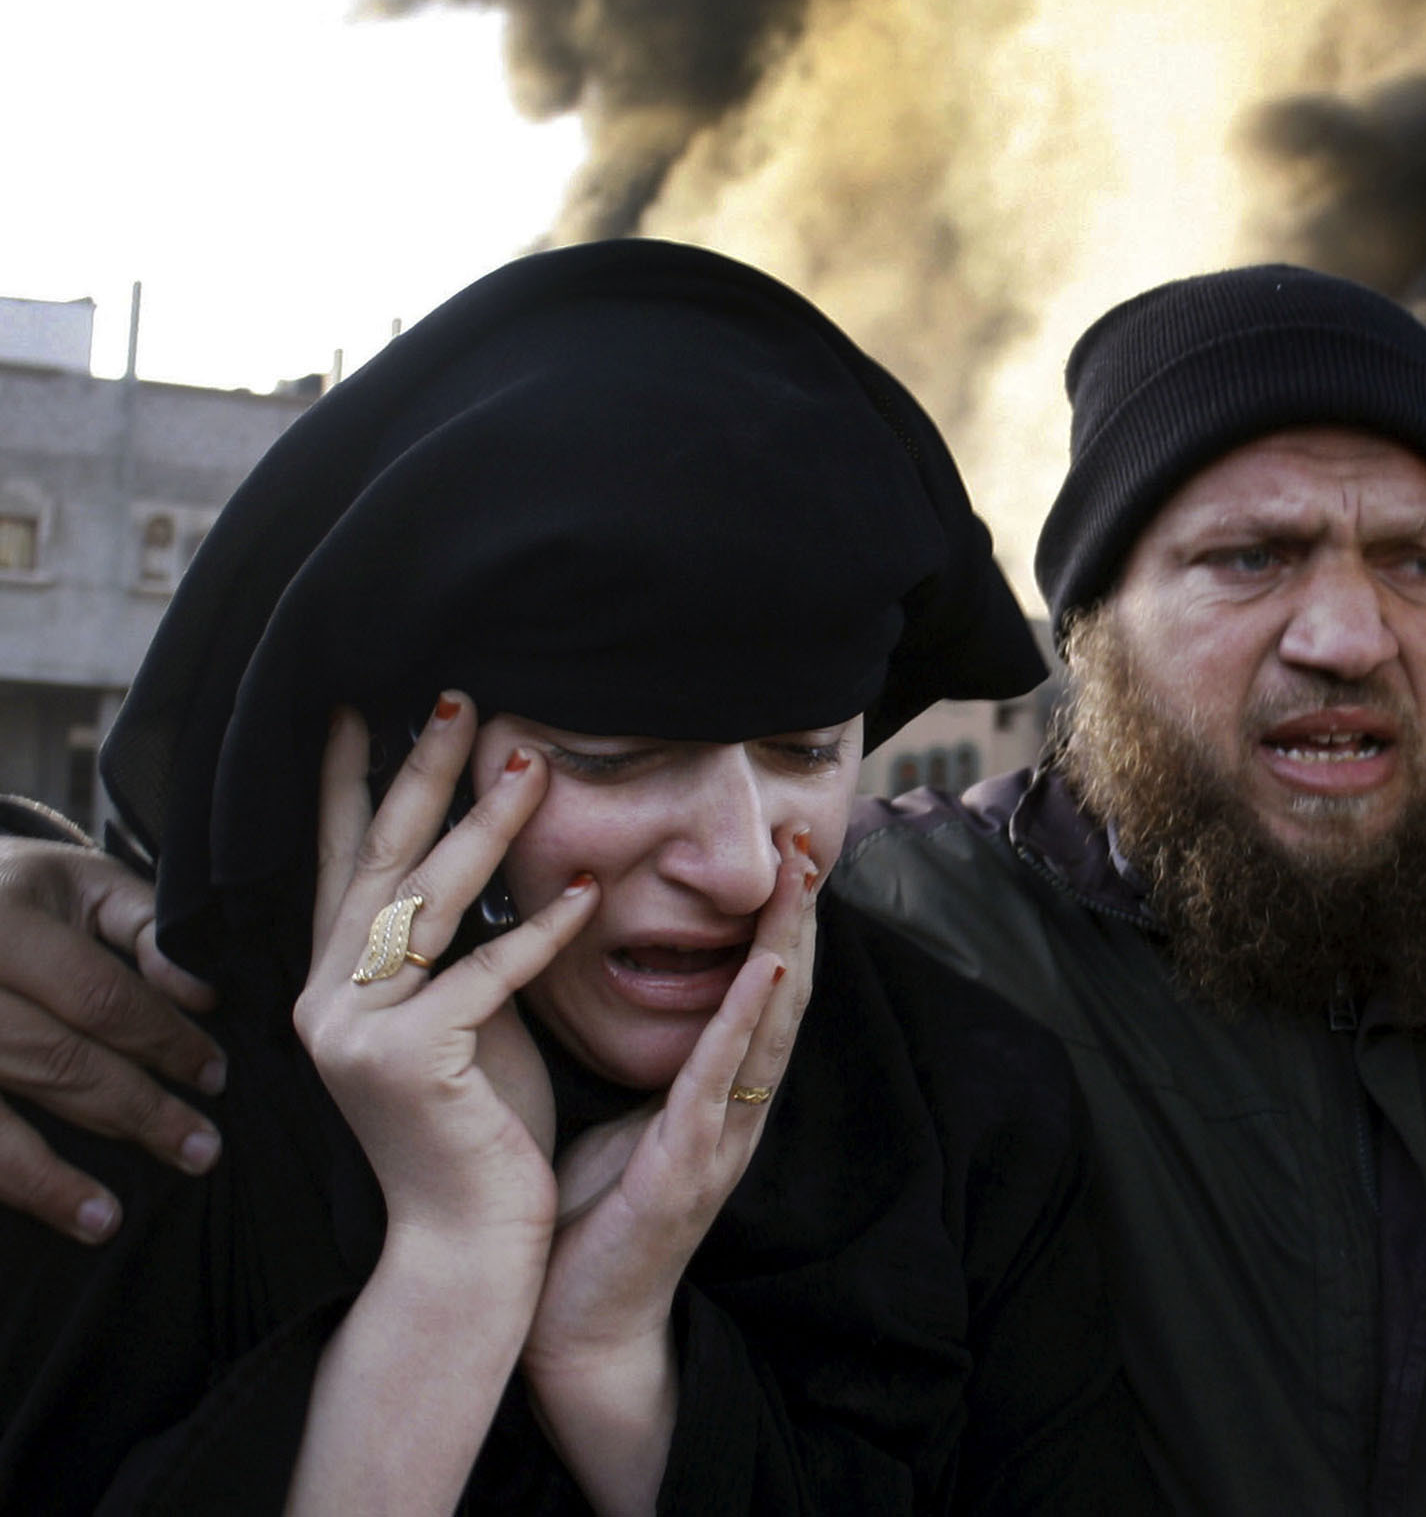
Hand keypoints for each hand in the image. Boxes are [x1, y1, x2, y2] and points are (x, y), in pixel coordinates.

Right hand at [0, 835, 224, 1241]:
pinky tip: (40, 1213)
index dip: (165, 1041)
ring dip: (48, 1177)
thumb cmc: (15, 895)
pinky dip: (2, 1179)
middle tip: (200, 1151)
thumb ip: (146, 927)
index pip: (100, 997)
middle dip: (133, 1111)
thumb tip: (201, 993)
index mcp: (3, 923)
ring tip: (107, 1221)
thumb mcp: (81, 884)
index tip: (215, 1076)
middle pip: (53, 1061)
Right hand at [293, 697, 597, 1248]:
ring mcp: (356, 1032)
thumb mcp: (460, 1013)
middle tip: (458, 694)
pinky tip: (589, 890)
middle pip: (379, 861)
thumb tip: (479, 848)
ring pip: (427, 904)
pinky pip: (483, 976)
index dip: (346, 781)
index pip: (340, 860)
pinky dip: (540, 932)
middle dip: (418, 772)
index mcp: (333, 983)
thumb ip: (450, 944)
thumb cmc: (476, 1122)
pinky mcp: (408, 1064)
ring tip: (531, 762)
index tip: (360, 704)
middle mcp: (326, 999)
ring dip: (485, 827)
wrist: (469, 1240)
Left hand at [519, 829, 818, 1513]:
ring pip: (770, 1026)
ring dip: (790, 947)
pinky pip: (724, 1080)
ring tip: (802, 881)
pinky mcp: (687, 1170)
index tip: (791, 848)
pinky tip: (765, 969)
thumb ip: (648, 1058)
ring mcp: (722, 1139)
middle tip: (813, 836)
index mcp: (719, 1095)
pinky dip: (748, 1018)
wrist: (569, 1328)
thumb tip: (625, 980)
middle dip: (801, 914)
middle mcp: (737, 1110)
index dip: (782, 919)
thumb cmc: (588, 1220)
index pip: (762, 990)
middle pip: (785, 994)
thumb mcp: (622, 1115)